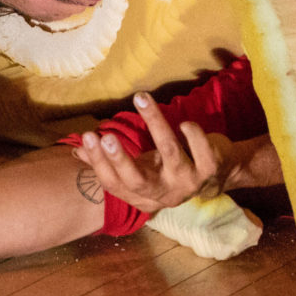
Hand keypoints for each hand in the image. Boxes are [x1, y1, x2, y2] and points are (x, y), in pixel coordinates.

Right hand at [72, 94, 226, 213]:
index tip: (88, 136)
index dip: (100, 162)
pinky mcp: (209, 170)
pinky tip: (184, 124)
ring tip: (141, 99)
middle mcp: (164, 195)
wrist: (218, 174)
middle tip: (106, 135)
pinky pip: (200, 149)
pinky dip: (192, 134)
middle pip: (136, 181)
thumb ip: (111, 161)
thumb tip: (77, 149)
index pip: (114, 183)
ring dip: (155, 125)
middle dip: (120, 158)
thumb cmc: (169, 168)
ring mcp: (188, 184)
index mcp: (142, 197)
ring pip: (170, 154)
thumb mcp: (140, 168)